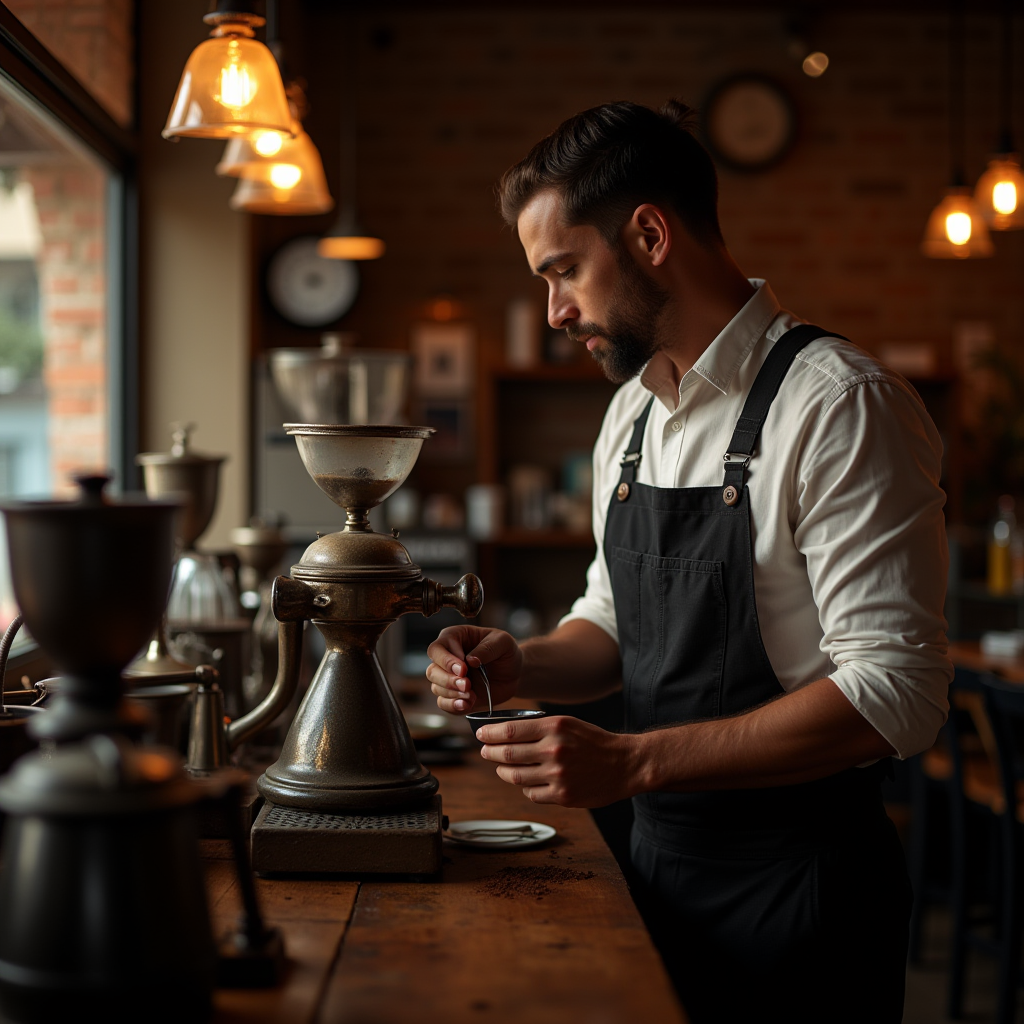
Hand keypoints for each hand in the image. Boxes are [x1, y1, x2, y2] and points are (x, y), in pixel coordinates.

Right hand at [426, 625, 522, 715]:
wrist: (514, 673)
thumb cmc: (506, 651)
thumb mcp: (503, 642)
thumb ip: (488, 648)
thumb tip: (471, 659)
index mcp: (454, 638)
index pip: (438, 649)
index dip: (446, 661)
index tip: (463, 670)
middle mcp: (447, 658)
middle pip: (432, 671)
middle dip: (448, 680)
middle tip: (467, 685)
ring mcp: (449, 677)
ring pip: (436, 687)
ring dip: (453, 694)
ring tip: (472, 696)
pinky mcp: (454, 695)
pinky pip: (444, 703)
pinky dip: (453, 706)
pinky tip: (466, 705)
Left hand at [476, 715, 643, 807]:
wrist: (625, 764)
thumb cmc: (594, 742)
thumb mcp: (567, 723)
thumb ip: (539, 728)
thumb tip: (506, 732)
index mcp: (555, 727)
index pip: (510, 730)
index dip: (490, 733)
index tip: (481, 734)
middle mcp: (554, 750)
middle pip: (508, 754)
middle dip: (490, 753)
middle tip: (485, 751)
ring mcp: (558, 775)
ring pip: (516, 776)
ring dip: (503, 771)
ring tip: (501, 767)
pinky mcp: (563, 796)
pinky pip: (531, 793)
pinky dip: (525, 787)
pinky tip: (526, 781)